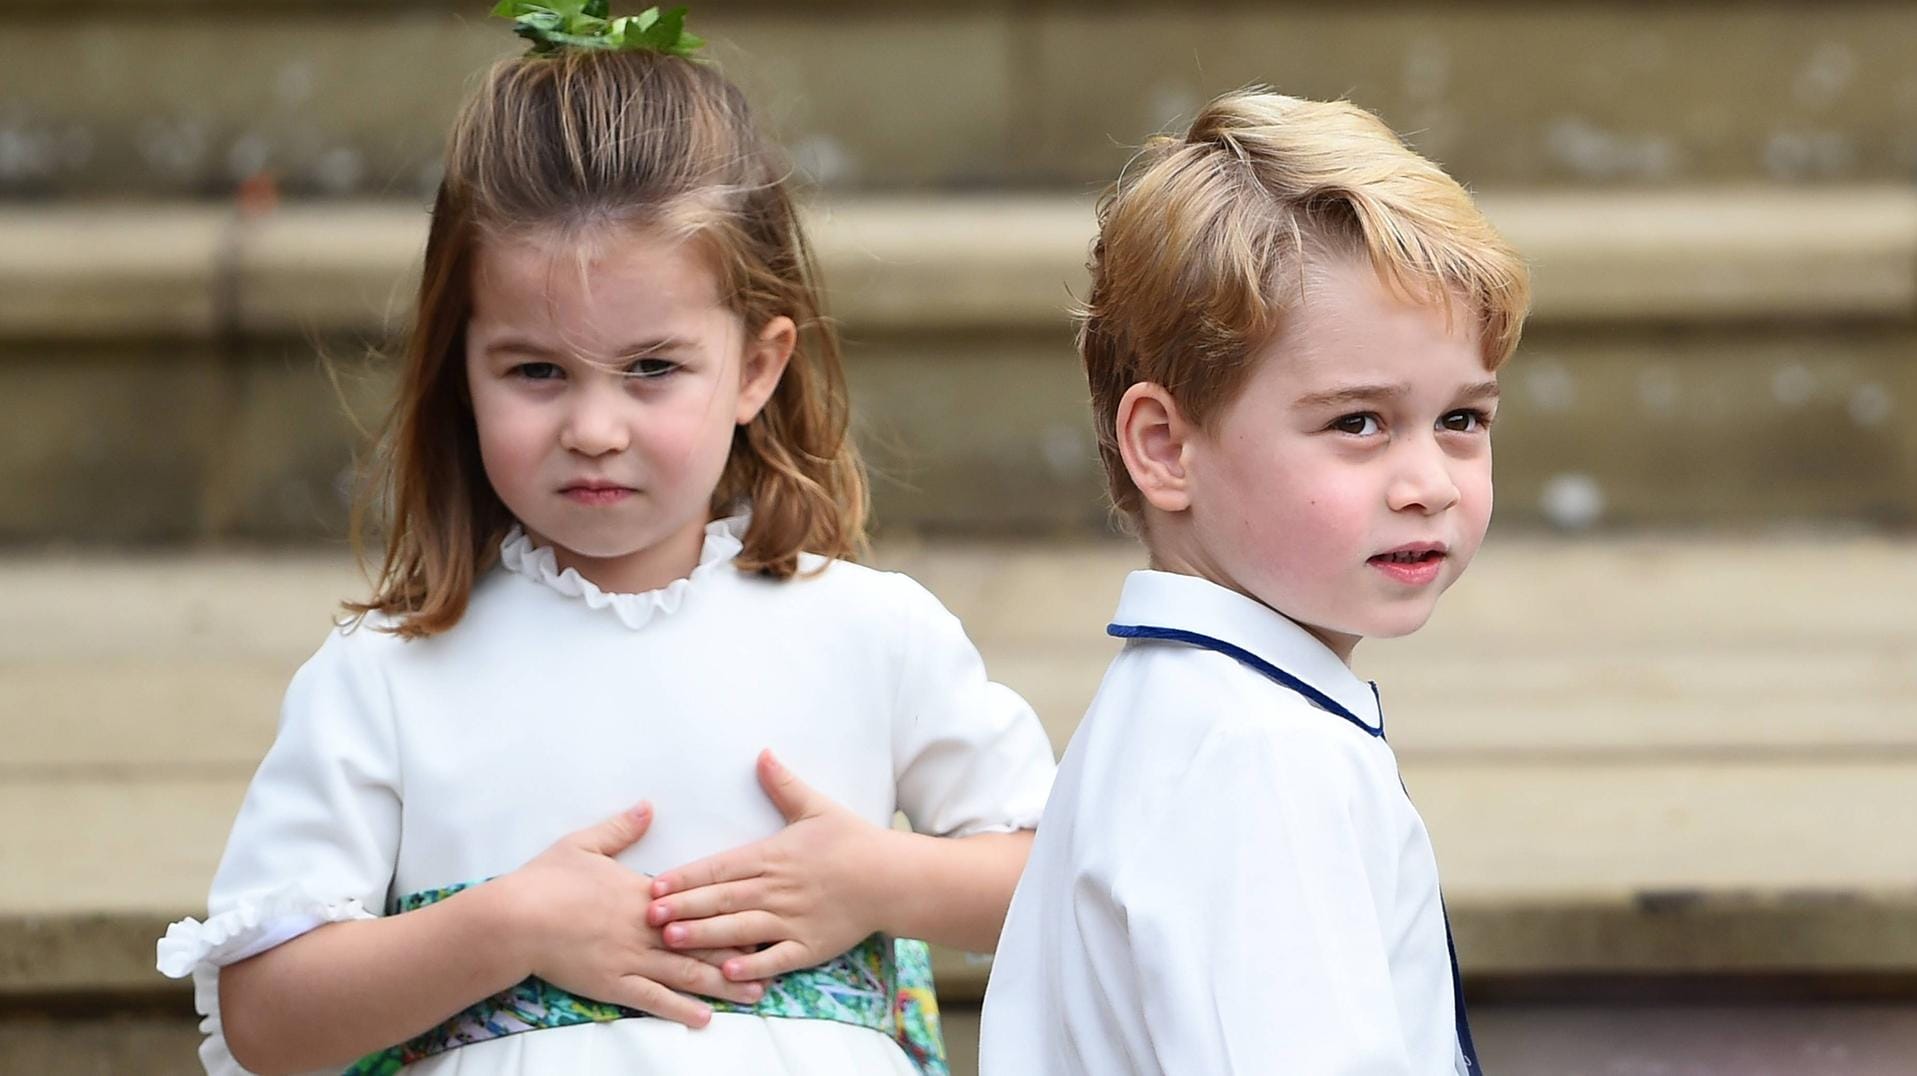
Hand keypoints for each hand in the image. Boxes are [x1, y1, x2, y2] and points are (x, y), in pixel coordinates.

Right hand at [496, 802, 767, 1026]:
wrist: (515, 919)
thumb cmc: (546, 880)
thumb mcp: (585, 844)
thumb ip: (621, 828)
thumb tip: (648, 806)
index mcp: (644, 893)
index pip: (697, 903)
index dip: (731, 910)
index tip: (763, 911)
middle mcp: (646, 928)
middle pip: (702, 942)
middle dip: (741, 951)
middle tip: (777, 958)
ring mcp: (631, 959)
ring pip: (686, 974)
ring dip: (723, 984)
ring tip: (756, 993)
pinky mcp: (613, 984)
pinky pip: (653, 1000)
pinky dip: (681, 1009)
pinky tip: (704, 1018)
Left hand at [647, 751, 899, 981]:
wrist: (891, 877)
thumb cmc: (852, 841)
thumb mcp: (817, 807)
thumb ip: (784, 784)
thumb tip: (762, 753)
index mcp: (773, 856)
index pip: (720, 867)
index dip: (685, 877)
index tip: (655, 886)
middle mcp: (777, 889)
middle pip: (721, 899)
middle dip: (683, 907)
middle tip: (647, 917)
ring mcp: (792, 920)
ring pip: (740, 929)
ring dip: (704, 935)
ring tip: (672, 941)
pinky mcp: (809, 946)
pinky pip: (775, 959)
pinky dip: (751, 965)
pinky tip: (726, 971)